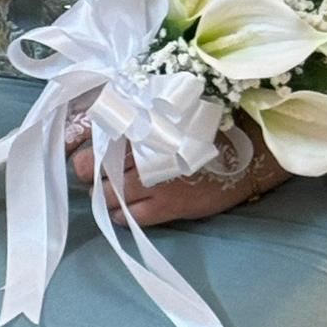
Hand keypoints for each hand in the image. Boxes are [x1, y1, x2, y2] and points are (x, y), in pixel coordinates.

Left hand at [70, 120, 292, 227]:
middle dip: (89, 171)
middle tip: (101, 171)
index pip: (85, 138)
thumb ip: (132, 112)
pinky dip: (122, 214)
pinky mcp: (166, 206)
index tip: (85, 150)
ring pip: (104, 196)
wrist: (246, 151)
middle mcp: (136, 152)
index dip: (80, 147)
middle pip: (85, 169)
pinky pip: (127, 217)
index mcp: (135, 123)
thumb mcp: (165, 108)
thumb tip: (97, 118)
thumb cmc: (206, 123)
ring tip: (118, 189)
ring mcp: (149, 182)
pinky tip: (131, 206)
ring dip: (106, 194)